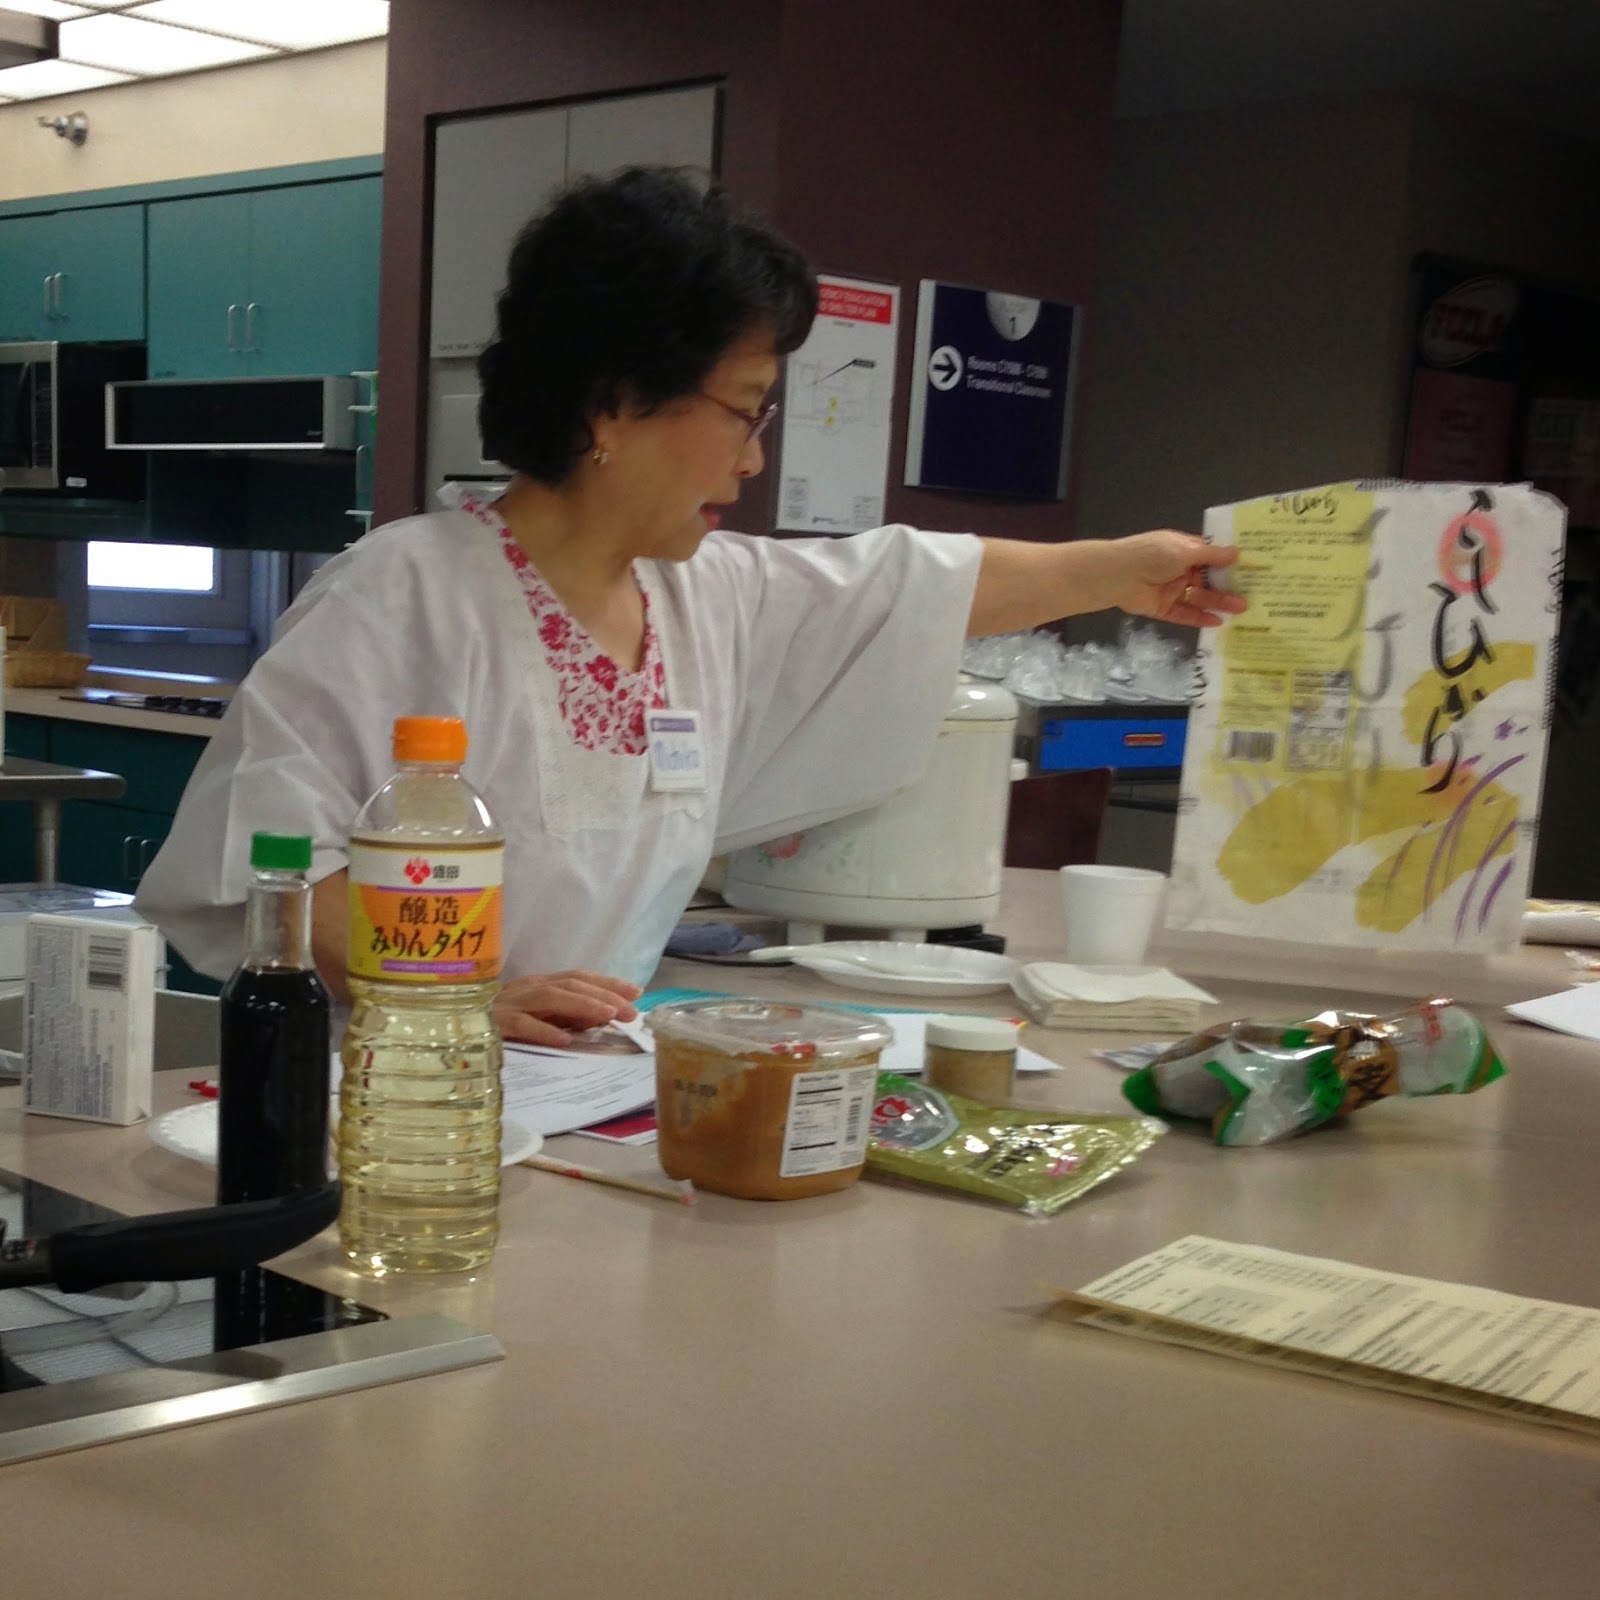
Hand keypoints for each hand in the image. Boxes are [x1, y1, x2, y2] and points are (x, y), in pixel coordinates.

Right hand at [494, 970, 641, 1047]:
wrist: (448, 1030)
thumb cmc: (498, 1027)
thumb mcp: (538, 1019)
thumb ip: (566, 1016)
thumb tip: (600, 1016)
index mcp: (538, 985)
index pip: (578, 978)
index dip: (607, 983)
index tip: (636, 992)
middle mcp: (526, 988)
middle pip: (570, 984)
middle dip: (604, 995)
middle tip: (631, 1011)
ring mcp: (508, 1003)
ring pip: (550, 998)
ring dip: (583, 1005)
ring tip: (608, 1016)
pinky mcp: (492, 1023)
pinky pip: (520, 1024)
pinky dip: (543, 1030)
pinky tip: (564, 1038)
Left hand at [1108, 531, 1246, 627]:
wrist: (1117, 575)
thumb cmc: (1152, 555)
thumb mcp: (1185, 550)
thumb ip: (1211, 555)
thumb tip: (1236, 553)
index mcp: (1183, 549)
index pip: (1211, 556)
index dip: (1229, 562)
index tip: (1252, 569)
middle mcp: (1179, 569)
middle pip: (1208, 579)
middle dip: (1229, 586)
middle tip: (1253, 594)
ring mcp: (1171, 589)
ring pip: (1198, 598)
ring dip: (1219, 603)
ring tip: (1241, 609)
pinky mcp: (1162, 608)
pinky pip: (1184, 614)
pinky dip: (1199, 618)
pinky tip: (1218, 622)